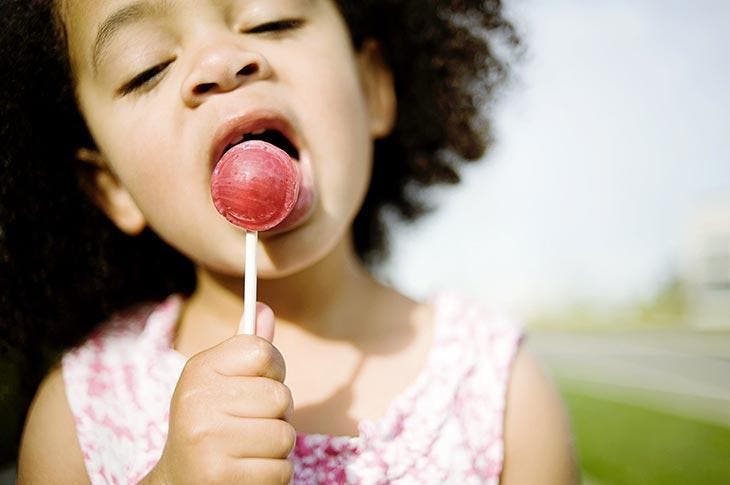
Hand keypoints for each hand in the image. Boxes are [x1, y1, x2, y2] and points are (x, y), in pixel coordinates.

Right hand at [142, 303, 293, 483]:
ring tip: (246, 449)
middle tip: (248, 425)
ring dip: (275, 448)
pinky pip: (281, 470)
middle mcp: (198, 402)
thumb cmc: (209, 425)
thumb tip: (264, 310)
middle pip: (281, 396)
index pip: (262, 351)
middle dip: (275, 415)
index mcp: (199, 371)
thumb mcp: (218, 383)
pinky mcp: (220, 477)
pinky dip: (271, 474)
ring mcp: (208, 441)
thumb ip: (246, 351)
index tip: (256, 382)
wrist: (178, 482)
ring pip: (285, 436)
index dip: (272, 369)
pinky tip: (245, 471)